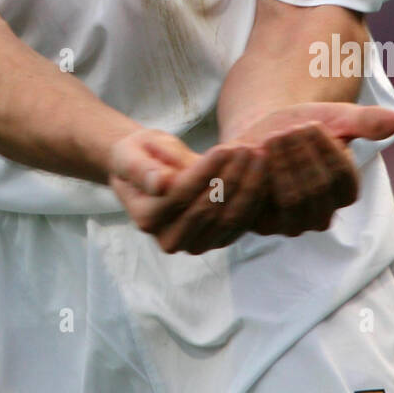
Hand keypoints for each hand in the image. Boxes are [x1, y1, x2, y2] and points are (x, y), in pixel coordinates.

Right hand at [108, 128, 270, 253]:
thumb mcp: (132, 153)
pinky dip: (254, 199)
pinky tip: (261, 172)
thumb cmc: (139, 155)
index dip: (205, 173)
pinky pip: (240, 224)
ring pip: (228, 220)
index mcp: (146, 217)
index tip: (225, 148)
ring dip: (248, 187)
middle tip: (248, 148)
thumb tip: (160, 183)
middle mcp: (168, 238)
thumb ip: (143, 169)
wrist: (146, 170)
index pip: (181, 196)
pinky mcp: (214, 241)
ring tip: (258, 156)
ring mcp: (193, 244)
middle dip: (232, 176)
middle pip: (208, 210)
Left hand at [226, 101, 393, 237]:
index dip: (328, 150)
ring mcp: (290, 223)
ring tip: (272, 137)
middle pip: (317, 190)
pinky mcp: (260, 222)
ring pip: (292, 200)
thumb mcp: (333, 118)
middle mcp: (321, 215)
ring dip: (282, 165)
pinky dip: (257, 177)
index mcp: (344, 193)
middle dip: (302, 154)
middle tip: (288, 129)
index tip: (312, 123)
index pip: (344, 179)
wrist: (260, 135)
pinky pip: (261, 207)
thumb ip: (363, 121)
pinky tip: (252, 151)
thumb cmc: (302, 128)